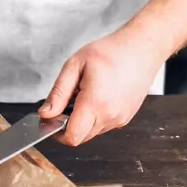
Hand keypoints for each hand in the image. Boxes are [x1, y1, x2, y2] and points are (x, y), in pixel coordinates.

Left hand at [39, 29, 160, 145]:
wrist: (141, 49)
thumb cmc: (110, 51)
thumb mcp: (75, 64)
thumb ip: (58, 92)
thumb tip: (45, 114)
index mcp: (95, 102)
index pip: (72, 137)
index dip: (57, 132)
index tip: (52, 118)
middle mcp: (110, 115)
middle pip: (81, 136)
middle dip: (69, 123)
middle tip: (70, 98)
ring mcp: (120, 119)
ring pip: (92, 132)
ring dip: (83, 120)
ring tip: (87, 93)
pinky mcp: (126, 118)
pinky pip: (104, 125)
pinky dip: (96, 116)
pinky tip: (99, 95)